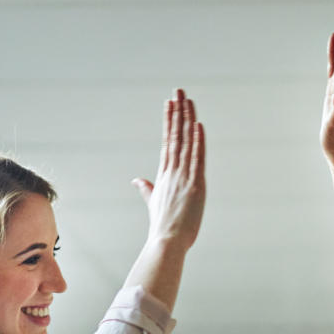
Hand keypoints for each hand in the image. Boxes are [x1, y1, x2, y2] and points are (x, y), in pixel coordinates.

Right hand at [132, 89, 206, 252]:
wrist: (166, 242)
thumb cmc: (162, 227)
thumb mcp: (153, 203)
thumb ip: (146, 189)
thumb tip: (136, 180)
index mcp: (164, 175)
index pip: (168, 142)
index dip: (169, 121)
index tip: (170, 104)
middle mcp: (172, 172)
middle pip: (175, 136)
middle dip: (177, 112)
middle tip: (178, 91)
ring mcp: (183, 177)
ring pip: (186, 143)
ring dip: (187, 119)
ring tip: (187, 99)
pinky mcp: (195, 186)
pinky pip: (197, 159)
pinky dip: (197, 141)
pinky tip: (197, 125)